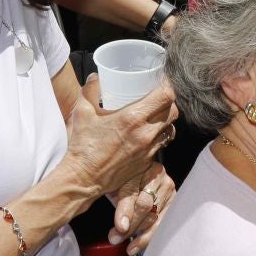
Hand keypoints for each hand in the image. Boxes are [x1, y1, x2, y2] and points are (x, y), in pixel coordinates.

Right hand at [61, 75, 175, 203]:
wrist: (83, 178)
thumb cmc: (82, 146)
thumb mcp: (82, 112)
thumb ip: (89, 91)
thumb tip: (96, 77)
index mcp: (132, 118)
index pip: (165, 97)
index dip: (167, 86)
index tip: (161, 81)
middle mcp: (145, 134)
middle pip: (173, 111)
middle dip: (168, 102)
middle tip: (158, 96)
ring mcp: (148, 150)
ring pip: (170, 128)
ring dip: (166, 119)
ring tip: (155, 114)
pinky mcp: (146, 162)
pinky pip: (162, 144)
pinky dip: (159, 136)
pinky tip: (148, 132)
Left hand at [109, 163, 175, 255]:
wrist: (137, 178)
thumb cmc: (122, 182)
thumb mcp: (114, 187)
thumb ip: (115, 201)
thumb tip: (119, 227)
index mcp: (137, 166)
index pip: (131, 191)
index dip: (125, 210)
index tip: (120, 227)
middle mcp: (156, 174)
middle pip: (145, 205)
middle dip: (131, 225)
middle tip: (116, 238)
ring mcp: (168, 187)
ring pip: (155, 215)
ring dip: (142, 234)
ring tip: (130, 247)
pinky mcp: (174, 200)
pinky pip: (164, 221)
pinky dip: (152, 236)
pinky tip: (141, 244)